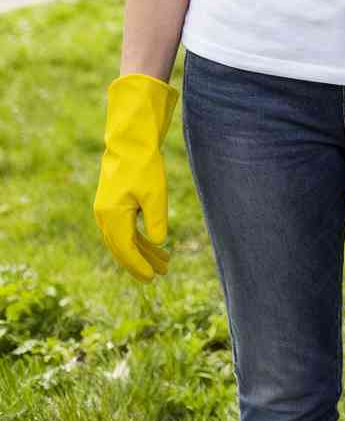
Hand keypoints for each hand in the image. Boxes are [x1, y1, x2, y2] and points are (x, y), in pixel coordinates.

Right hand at [92, 74, 180, 281]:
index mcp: (111, 216)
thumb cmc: (144, 166)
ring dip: (143, 251)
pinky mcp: (113, 204)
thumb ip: (156, 220)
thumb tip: (158, 243)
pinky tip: (154, 244)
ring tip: (165, 262)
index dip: (138, 265)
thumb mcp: (155, 194)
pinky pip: (125, 228)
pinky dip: (139, 237)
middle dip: (140, 263)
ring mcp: (107, 211)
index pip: (125, 249)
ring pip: (124, 239)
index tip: (152, 278)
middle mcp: (104, 216)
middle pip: (123, 248)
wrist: (130, 142)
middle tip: (159, 276)